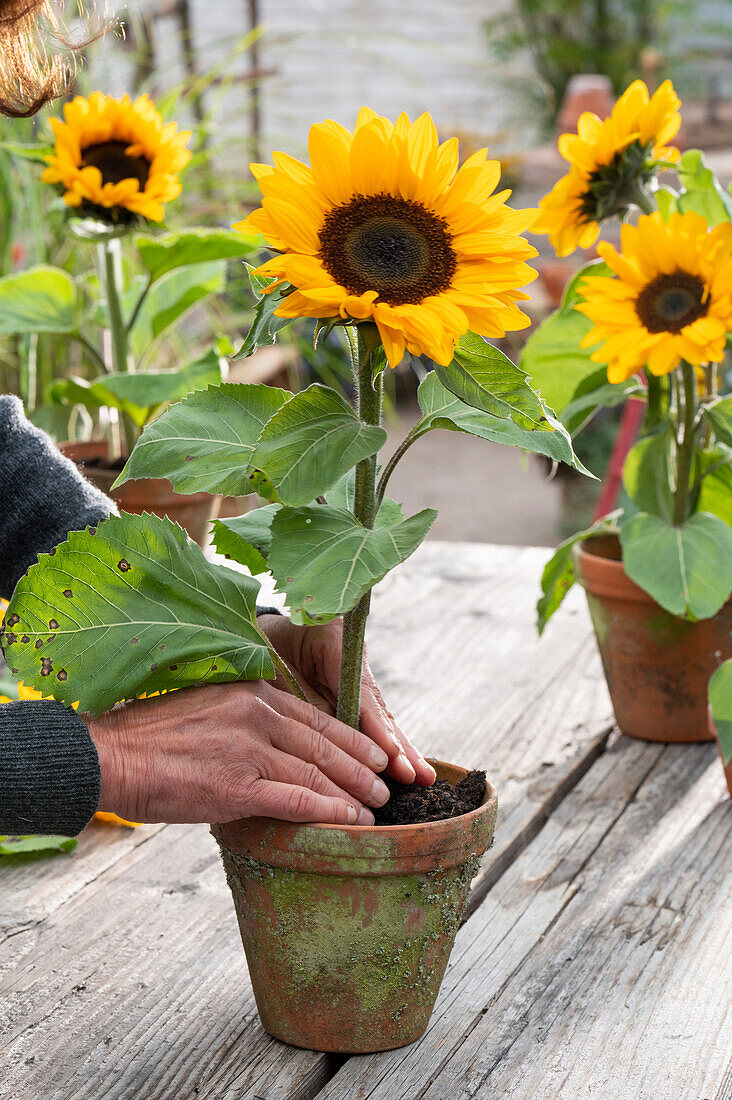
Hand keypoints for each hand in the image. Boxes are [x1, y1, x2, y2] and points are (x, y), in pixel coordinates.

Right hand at [87, 681, 396, 825]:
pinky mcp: (238, 786)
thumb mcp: (207, 711)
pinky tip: (349, 821)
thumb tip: (272, 745)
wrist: (109, 756)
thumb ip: (244, 721)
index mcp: (250, 692)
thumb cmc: (150, 739)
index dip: (349, 736)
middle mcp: (256, 714)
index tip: (371, 751)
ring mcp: (249, 749)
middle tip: (384, 782)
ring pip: (318, 771)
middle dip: (360, 765)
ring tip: (374, 807)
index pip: (314, 715)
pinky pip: (298, 800)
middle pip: (325, 742)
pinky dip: (330, 812)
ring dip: (353, 792)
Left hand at [257, 615, 435, 786]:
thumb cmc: (258, 656)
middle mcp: (353, 653)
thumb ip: (308, 708)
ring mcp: (357, 671)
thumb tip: (338, 747)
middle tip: (418, 775)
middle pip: (376, 705)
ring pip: (377, 715)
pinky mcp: (352, 689)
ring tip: (422, 775)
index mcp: (333, 637)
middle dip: (396, 744)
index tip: (390, 756)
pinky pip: (367, 719)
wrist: (249, 636)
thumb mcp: (277, 679)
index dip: (374, 727)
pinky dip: (382, 743)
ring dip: (398, 748)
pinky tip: (404, 765)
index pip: (359, 690)